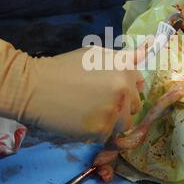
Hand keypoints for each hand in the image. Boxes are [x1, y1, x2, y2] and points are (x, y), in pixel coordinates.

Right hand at [0, 23, 146, 142]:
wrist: (33, 86)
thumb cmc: (63, 67)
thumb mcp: (96, 55)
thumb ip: (123, 59)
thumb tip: (150, 47)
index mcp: (125, 68)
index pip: (139, 86)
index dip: (125, 90)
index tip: (109, 91)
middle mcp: (124, 88)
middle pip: (134, 108)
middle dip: (119, 107)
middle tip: (95, 102)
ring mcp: (114, 110)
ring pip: (122, 125)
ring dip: (109, 122)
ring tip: (87, 112)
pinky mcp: (101, 129)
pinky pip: (106, 135)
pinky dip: (94, 132)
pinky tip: (78, 120)